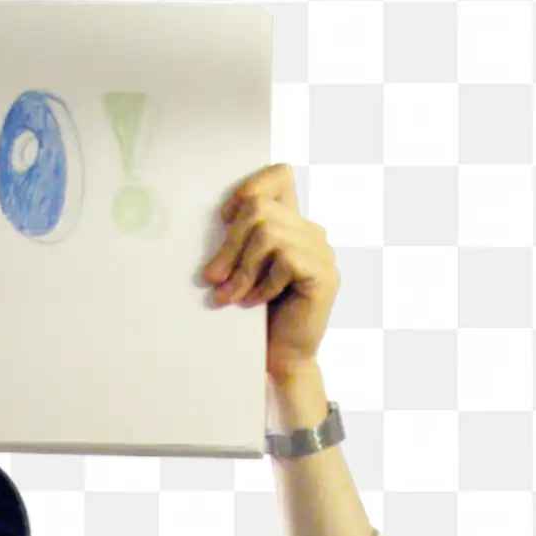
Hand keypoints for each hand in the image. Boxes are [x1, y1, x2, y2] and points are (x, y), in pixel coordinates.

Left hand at [201, 164, 334, 387]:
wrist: (281, 361)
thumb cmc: (258, 317)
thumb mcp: (244, 271)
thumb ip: (240, 241)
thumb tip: (216, 219)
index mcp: (293, 224)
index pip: (279, 175)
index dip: (248, 188)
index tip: (223, 220)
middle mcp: (311, 231)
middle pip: (260, 208)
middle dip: (229, 244)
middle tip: (212, 278)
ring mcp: (321, 252)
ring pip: (267, 232)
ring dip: (241, 268)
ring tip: (229, 296)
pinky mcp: (323, 275)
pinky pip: (284, 259)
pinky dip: (262, 284)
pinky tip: (254, 304)